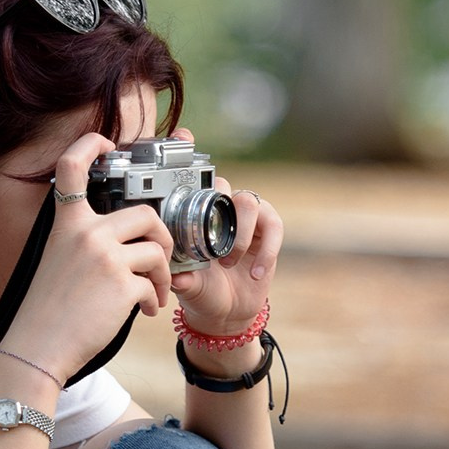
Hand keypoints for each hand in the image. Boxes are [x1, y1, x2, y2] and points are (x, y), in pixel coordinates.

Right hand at [8, 130, 172, 381]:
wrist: (38, 347)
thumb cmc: (47, 310)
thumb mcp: (56, 259)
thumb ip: (84, 240)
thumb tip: (127, 239)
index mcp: (66, 223)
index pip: (71, 167)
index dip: (89, 145)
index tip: (105, 141)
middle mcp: (86, 232)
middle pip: (146, 213)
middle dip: (162, 237)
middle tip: (160, 258)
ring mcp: (105, 256)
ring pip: (157, 251)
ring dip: (163, 275)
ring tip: (155, 294)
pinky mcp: (122, 284)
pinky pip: (154, 283)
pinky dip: (154, 299)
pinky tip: (145, 311)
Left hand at [169, 137, 280, 344]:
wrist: (227, 313)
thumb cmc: (201, 291)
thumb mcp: (186, 286)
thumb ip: (182, 279)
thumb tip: (175, 278)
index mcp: (193, 215)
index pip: (191, 179)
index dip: (188, 152)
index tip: (184, 135)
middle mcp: (219, 209)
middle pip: (223, 183)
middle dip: (219, 206)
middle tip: (212, 243)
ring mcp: (245, 218)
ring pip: (248, 201)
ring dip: (239, 234)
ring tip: (229, 262)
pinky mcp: (269, 232)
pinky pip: (273, 226)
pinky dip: (264, 250)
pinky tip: (254, 272)